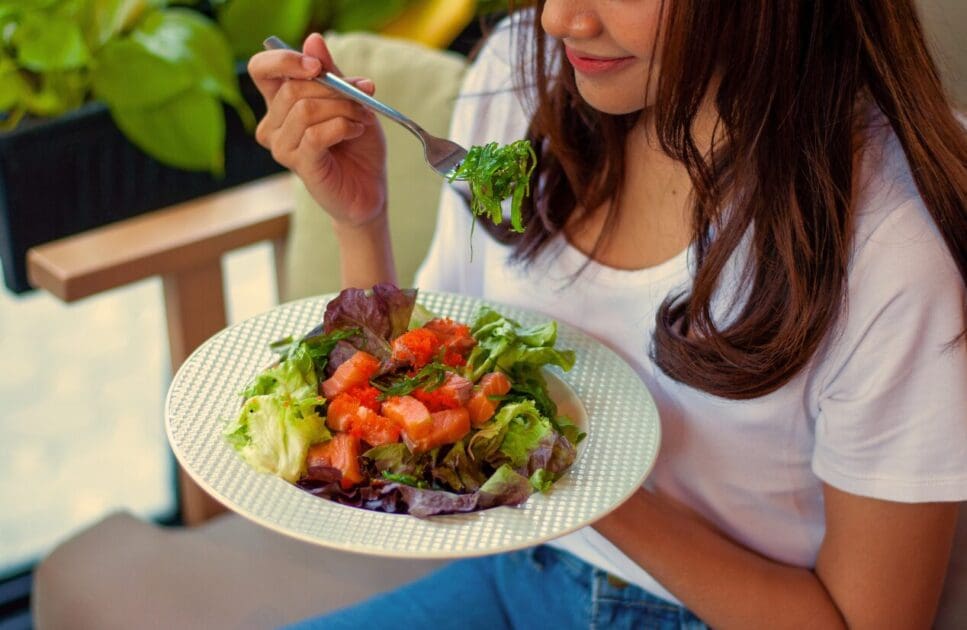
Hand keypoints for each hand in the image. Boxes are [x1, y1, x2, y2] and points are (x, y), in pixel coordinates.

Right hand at [248, 33, 387, 227]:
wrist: (368, 189)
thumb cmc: (357, 146)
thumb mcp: (350, 101)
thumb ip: (332, 73)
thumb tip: (313, 39)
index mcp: (280, 104)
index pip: (262, 69)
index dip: (286, 60)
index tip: (318, 66)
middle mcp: (273, 125)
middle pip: (293, 89)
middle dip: (335, 89)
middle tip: (362, 98)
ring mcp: (282, 147)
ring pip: (305, 109)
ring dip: (343, 109)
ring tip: (362, 119)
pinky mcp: (299, 164)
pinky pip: (316, 134)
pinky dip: (343, 126)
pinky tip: (356, 131)